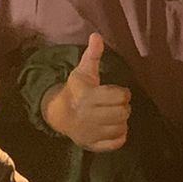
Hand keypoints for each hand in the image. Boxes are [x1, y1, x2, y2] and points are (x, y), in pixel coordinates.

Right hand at [42, 34, 131, 152]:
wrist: (58, 115)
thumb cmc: (76, 90)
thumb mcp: (83, 71)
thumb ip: (93, 55)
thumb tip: (96, 36)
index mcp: (88, 97)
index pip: (120, 96)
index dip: (123, 93)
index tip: (117, 92)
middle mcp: (88, 116)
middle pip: (123, 113)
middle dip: (123, 107)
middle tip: (117, 104)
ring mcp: (91, 133)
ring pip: (121, 128)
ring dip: (122, 121)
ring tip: (114, 115)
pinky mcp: (93, 145)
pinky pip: (117, 143)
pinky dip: (119, 136)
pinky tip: (113, 127)